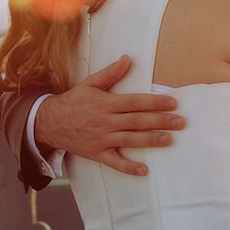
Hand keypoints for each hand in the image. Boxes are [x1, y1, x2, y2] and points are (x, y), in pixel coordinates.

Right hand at [32, 55, 183, 175]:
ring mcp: (102, 138)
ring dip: (150, 140)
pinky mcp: (97, 153)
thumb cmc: (72, 101)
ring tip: (169, 140)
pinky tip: (143, 170)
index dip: (155, 102)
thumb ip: (110, 73)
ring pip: (130, 140)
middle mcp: (106, 121)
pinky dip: (128, 167)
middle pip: (137, 121)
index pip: (135, 102)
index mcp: (106, 103)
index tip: (173, 102)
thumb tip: (128, 58)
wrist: (48, 122)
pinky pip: (114, 162)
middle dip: (160, 121)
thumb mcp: (89, 84)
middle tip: (181, 122)